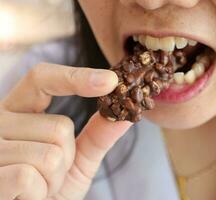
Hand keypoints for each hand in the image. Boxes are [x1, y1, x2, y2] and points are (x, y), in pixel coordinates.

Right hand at [0, 63, 131, 199]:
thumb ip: (98, 136)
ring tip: (36, 186)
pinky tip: (25, 196)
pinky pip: (29, 176)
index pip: (42, 79)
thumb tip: (126, 115)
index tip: (111, 81)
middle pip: (59, 126)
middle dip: (67, 156)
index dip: (76, 77)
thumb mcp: (78, 160)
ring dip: (54, 178)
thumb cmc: (50, 188)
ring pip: (50, 154)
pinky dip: (38, 192)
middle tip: (48, 173)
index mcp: (19, 111)